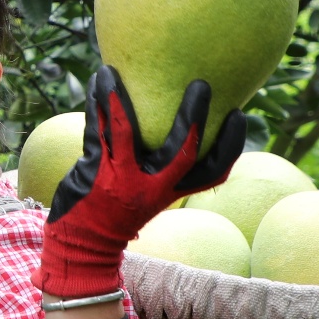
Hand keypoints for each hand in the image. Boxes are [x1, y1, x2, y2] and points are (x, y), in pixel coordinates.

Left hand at [34, 67, 246, 301]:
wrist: (79, 248)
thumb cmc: (112, 214)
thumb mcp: (144, 196)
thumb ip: (156, 168)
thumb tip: (164, 122)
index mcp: (168, 193)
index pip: (212, 173)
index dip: (230, 145)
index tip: (239, 115)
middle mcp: (150, 189)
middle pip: (183, 152)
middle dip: (194, 117)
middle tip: (202, 84)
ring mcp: (122, 181)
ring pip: (127, 130)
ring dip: (119, 96)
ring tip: (113, 69)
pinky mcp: (94, 174)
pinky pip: (98, 131)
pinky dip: (97, 104)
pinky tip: (98, 82)